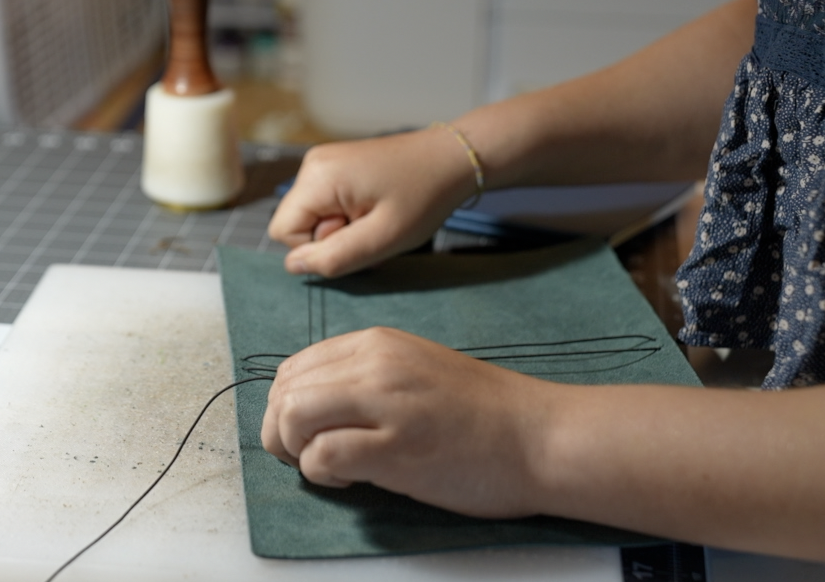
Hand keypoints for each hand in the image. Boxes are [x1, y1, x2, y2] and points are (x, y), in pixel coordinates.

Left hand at [261, 326, 559, 517]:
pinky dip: (323, 475)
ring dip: (298, 452)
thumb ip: (365, 378)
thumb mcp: (415, 371)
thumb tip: (310, 407)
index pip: (293, 368)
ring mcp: (386, 403)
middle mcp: (376, 364)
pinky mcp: (397, 448)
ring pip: (293, 417)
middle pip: (284, 392)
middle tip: (309, 456)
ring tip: (333, 467)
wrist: (541, 437)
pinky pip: (322, 457)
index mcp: (377, 344)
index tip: (308, 433)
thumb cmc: (484, 414)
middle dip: (282, 432)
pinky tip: (353, 480)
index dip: (286, 407)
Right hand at [268, 129, 478, 277]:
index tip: (359, 235)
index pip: (282, 232)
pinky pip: (325, 204)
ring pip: (312, 217)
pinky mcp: (336, 165)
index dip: (319, 248)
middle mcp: (312, 164)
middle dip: (332, 238)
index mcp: (318, 177)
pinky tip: (376, 210)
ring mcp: (324, 162)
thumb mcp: (381, 239)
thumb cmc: (424, 197)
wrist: (452, 159)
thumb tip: (293, 266)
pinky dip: (348, 216)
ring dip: (343, 230)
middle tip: (374, 230)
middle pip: (296, 223)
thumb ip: (334, 257)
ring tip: (378, 220)